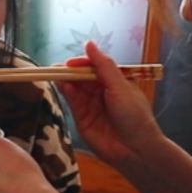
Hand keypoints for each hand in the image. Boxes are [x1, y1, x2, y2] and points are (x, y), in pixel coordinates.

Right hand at [58, 41, 163, 167]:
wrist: (134, 148)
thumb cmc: (134, 115)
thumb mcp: (120, 86)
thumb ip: (103, 66)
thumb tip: (89, 44)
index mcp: (116, 81)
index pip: (95, 67)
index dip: (83, 62)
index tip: (71, 62)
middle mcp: (102, 91)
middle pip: (82, 76)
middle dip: (71, 71)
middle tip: (58, 68)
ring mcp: (91, 104)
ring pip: (75, 88)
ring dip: (66, 81)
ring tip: (57, 75)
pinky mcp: (81, 117)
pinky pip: (72, 101)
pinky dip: (67, 93)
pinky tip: (63, 86)